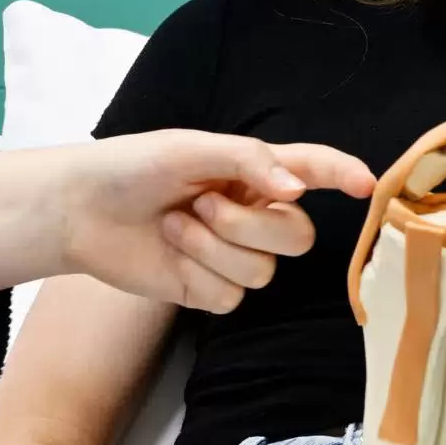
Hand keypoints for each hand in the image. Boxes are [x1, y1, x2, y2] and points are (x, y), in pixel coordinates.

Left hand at [2, 130, 376, 313]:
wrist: (79, 209)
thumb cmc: (132, 167)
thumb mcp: (190, 148)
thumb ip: (249, 161)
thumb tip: (297, 191)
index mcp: (254, 171)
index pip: (313, 171)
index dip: (344, 176)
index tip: (366, 185)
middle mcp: (252, 214)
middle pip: (299, 236)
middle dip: (253, 225)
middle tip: (202, 204)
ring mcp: (233, 255)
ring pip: (266, 270)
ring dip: (216, 247)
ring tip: (175, 224)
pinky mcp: (209, 289)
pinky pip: (232, 296)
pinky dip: (200, 273)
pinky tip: (171, 252)